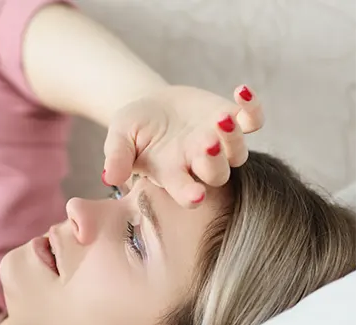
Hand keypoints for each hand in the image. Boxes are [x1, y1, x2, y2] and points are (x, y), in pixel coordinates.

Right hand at [102, 85, 264, 206]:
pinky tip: (241, 91)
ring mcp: (219, 143)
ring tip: (221, 119)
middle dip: (214, 161)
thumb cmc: (133, 128)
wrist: (153, 107)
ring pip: (238, 152)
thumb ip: (117, 156)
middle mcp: (198, 163)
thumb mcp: (119, 138)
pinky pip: (252, 120)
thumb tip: (109, 177)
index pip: (184, 191)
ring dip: (233, 138)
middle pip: (217, 174)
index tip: (195, 196)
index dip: (190, 194)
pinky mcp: (233, 119)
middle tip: (206, 144)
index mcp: (172, 174)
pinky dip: (253, 108)